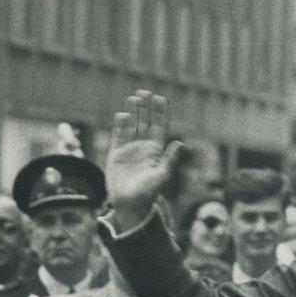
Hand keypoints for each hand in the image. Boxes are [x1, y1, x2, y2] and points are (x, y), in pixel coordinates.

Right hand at [106, 91, 180, 231]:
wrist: (129, 205)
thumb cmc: (148, 193)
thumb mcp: (162, 176)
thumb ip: (170, 160)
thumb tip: (180, 143)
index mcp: (156, 150)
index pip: (159, 126)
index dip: (160, 112)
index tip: (160, 98)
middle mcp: (143, 147)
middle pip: (145, 122)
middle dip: (146, 107)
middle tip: (145, 91)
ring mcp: (129, 149)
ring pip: (131, 125)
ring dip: (133, 112)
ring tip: (134, 98)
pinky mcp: (115, 154)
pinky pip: (118, 136)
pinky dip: (119, 125)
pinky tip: (121, 115)